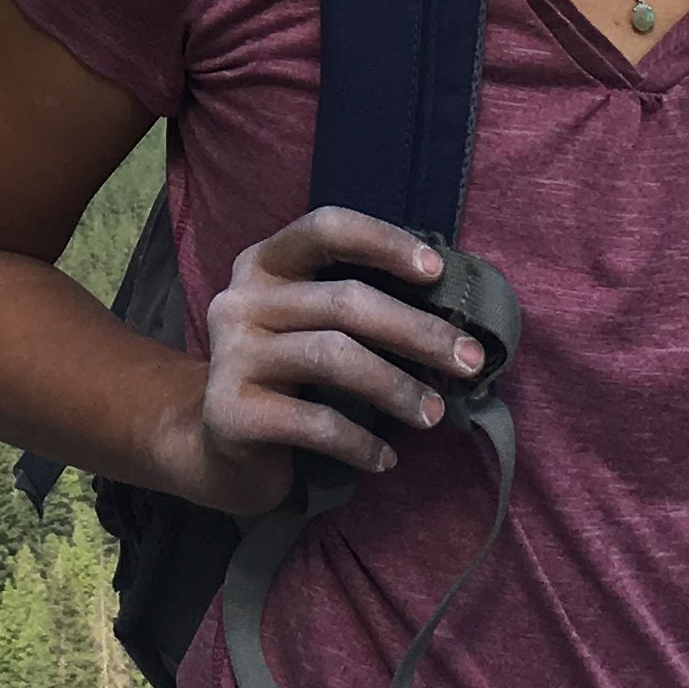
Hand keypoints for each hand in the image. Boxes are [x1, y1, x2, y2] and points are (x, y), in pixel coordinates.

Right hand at [167, 206, 490, 517]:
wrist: (217, 445)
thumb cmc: (287, 377)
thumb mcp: (310, 327)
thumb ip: (357, 309)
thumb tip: (451, 321)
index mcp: (264, 264)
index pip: (325, 229)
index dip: (384, 242)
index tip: (437, 271)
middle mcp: (240, 300)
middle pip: (344, 301)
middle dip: (417, 331)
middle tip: (471, 362)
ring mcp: (231, 356)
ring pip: (333, 358)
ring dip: (397, 388)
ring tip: (434, 414)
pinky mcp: (231, 412)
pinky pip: (315, 422)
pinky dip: (361, 442)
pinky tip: (385, 458)